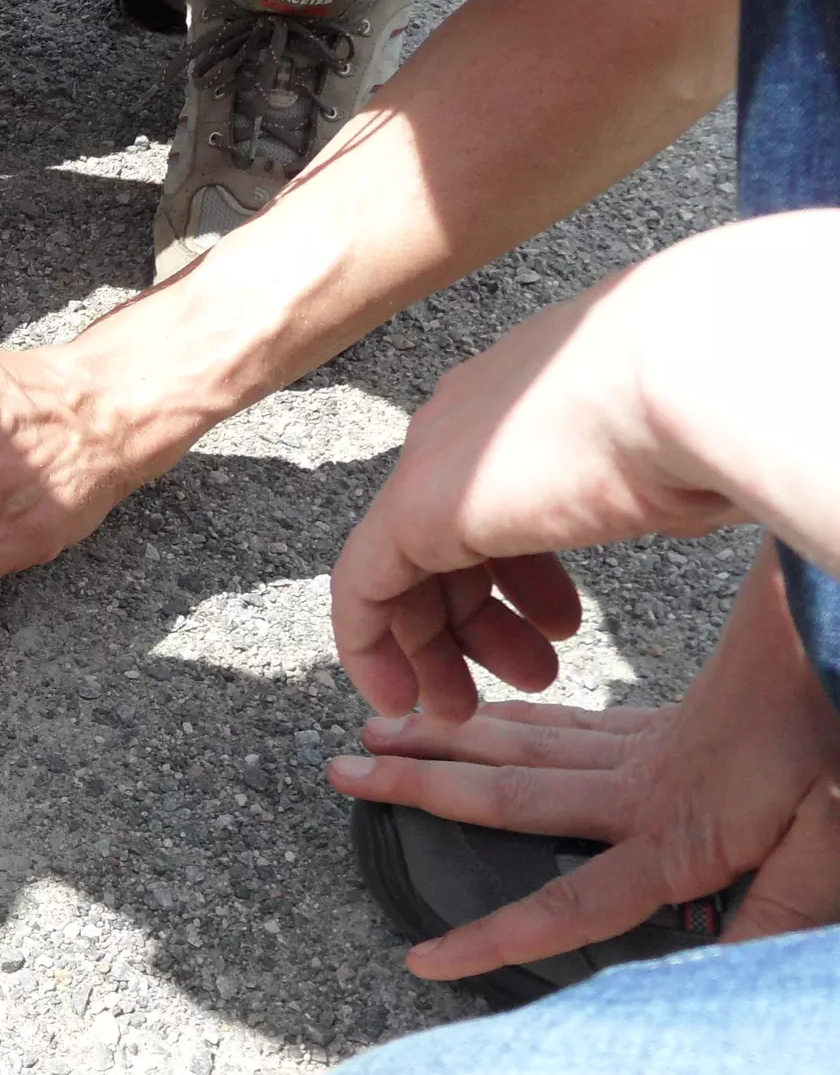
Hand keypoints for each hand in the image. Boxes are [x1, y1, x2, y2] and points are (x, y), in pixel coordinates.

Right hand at [327, 546, 839, 979]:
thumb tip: (720, 980)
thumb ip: (787, 910)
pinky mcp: (666, 725)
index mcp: (678, 838)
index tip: (423, 959)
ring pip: (523, 746)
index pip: (568, 904)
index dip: (494, 935)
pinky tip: (484, 715)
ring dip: (445, 740)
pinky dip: (511, 720)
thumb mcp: (838, 835)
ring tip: (378, 729)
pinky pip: (566, 724)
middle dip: (418, 787)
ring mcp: (647, 752)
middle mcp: (641, 792)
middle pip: (507, 795)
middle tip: (342, 772)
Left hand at [331, 283, 746, 720]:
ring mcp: (433, 460)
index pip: (495, 496)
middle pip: (444, 538)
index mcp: (526, 400)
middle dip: (476, 622)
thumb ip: (646, 485)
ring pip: (401, 571)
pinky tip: (402, 699)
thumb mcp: (672, 458)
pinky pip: (360, 590)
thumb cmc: (714, 411)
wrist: (694, 371)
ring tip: (472, 704)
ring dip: (437, 649)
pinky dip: (372, 651)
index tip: (556, 629)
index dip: (520, 574)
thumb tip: (673, 502)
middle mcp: (467, 421)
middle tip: (524, 676)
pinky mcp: (408, 506)